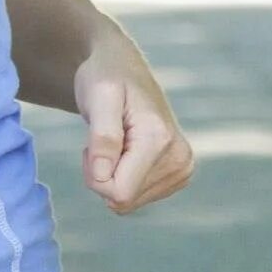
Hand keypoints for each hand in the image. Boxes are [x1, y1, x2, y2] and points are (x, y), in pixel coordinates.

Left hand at [73, 43, 193, 214]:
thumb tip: (104, 176)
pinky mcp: (179, 174)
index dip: (94, 176)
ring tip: (114, 143)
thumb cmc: (106, 79)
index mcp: (160, 140)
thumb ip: (102, 136)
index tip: (88, 147)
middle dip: (101, 176)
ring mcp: (182, 168)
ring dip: (111, 176)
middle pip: (124, 200)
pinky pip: (137, 198)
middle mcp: (179, 158)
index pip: (119, 192)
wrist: (123, 69)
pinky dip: (123, 178)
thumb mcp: (98, 97)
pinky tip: (125, 151)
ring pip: (129, 202)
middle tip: (99, 142)